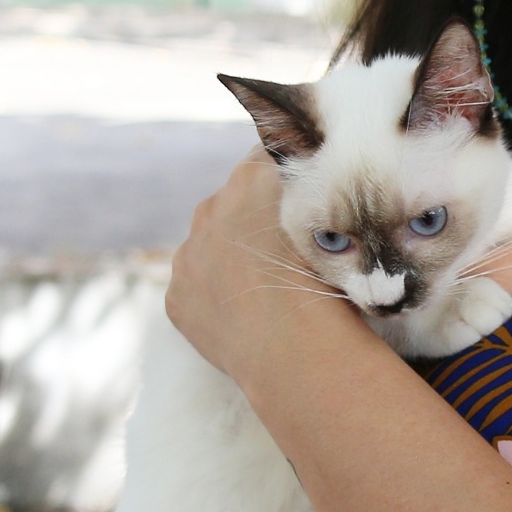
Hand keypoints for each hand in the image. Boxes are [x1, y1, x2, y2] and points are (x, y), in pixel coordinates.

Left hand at [165, 154, 357, 381]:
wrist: (298, 348)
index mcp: (251, 179)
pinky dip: (214, 299)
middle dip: (252, 222)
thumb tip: (311, 195)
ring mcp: (188, 254)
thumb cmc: (329, 282)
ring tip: (263, 292)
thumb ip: (313, 198)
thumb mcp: (335, 223)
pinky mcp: (177, 297)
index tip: (302, 206)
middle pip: (232, 204)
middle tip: (284, 255)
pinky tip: (243, 318)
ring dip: (228, 260)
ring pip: (208, 247)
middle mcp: (211, 208)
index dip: (286, 185)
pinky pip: (194, 290)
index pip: (266, 163)